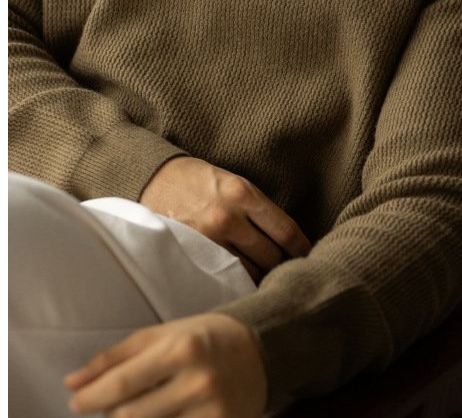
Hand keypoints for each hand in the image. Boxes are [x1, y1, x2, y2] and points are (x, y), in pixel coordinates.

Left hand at [64, 313, 266, 416]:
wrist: (260, 352)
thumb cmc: (202, 338)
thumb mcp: (162, 334)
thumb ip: (116, 356)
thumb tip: (72, 382)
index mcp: (180, 349)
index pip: (122, 384)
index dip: (91, 398)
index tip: (75, 402)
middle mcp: (197, 382)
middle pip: (130, 417)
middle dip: (113, 412)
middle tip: (115, 403)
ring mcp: (211, 412)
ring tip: (141, 407)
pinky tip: (161, 414)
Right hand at [140, 156, 310, 281]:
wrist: (154, 179)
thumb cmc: (200, 180)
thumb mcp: (234, 183)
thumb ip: (257, 209)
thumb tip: (286, 240)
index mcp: (244, 193)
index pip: (286, 230)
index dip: (302, 248)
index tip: (307, 256)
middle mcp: (228, 217)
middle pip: (271, 255)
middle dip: (283, 265)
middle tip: (290, 271)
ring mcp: (208, 238)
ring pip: (250, 271)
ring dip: (261, 276)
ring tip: (268, 278)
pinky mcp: (192, 253)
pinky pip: (224, 276)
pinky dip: (237, 280)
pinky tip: (243, 281)